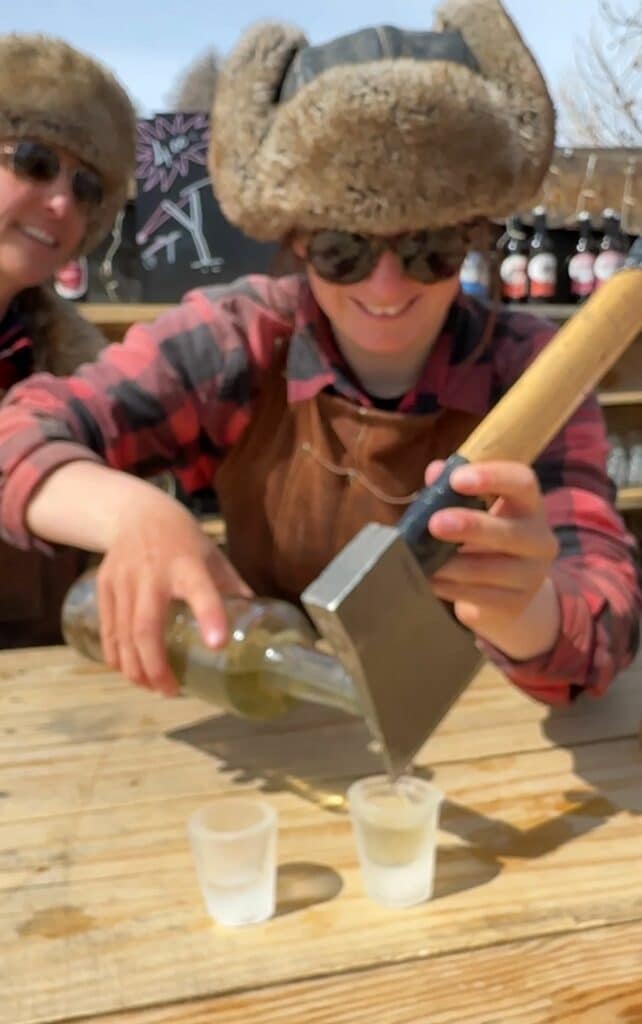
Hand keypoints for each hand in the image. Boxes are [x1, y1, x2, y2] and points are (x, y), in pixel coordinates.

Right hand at [96, 494, 251, 694]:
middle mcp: (152, 572)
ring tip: (152, 687)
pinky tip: (128, 671)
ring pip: (124, 634)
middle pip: (147, 627)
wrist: (136, 512)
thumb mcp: (213, 555)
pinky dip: (115, 655)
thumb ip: (231, 587)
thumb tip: (257, 625)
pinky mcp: (104, 586)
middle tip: (171, 691)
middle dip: (156, 666)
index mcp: (187, 563)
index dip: (210, 616)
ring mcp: (124, 580)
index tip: (218, 644)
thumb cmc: (183, 538)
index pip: (201, 590)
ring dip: (136, 668)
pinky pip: (108, 628)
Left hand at [427, 460, 560, 659]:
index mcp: (529, 505)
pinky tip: (430, 581)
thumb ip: (451, 488)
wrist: (504, 591)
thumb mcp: (470, 508)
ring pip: (488, 570)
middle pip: (510, 532)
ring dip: (450, 564)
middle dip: (470, 526)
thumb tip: (435, 471)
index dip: (492, 477)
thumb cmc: (482, 537)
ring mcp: (531, 576)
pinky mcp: (515, 605)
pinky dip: (449, 588)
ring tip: (420, 559)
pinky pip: (478, 597)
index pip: (523, 482)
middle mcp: (539, 539)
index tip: (456, 479)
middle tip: (435, 523)